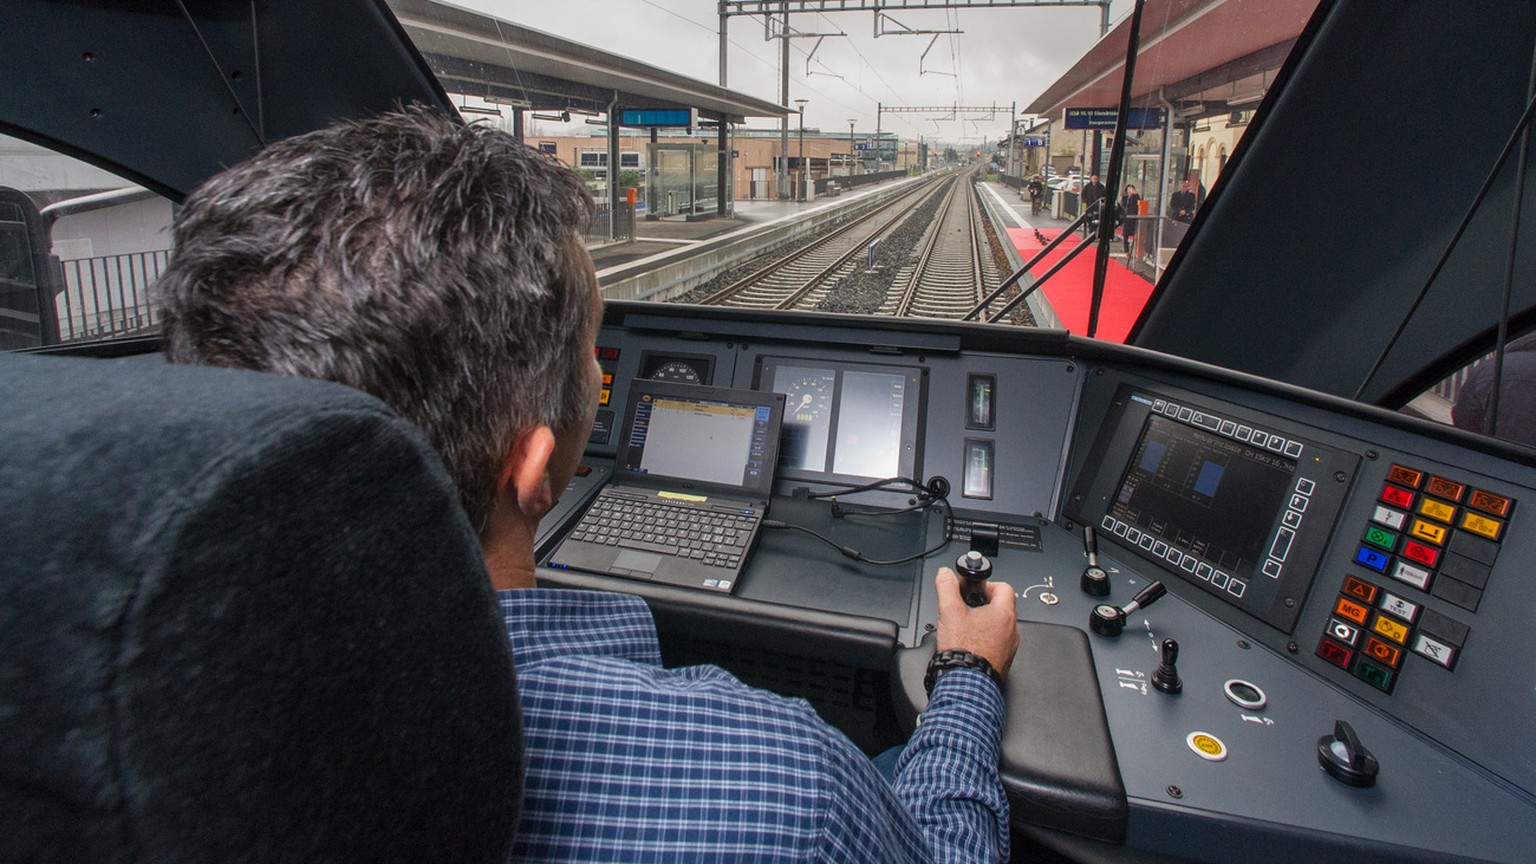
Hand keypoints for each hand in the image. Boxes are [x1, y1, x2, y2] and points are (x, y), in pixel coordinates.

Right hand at [934, 567, 1018, 681]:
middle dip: (983, 603)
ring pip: (1000, 626)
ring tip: (966, 627)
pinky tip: (971, 644)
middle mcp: (1012, 630)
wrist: (966, 683)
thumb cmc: (964, 651)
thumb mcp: (950, 612)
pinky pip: (998, 643)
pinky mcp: (1004, 660)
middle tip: (966, 607)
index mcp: (1003, 614)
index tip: (973, 589)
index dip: (986, 584)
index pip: (1004, 587)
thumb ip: (947, 588)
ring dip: (985, 622)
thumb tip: (945, 574)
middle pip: (1002, 606)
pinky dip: (986, 640)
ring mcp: (1010, 646)